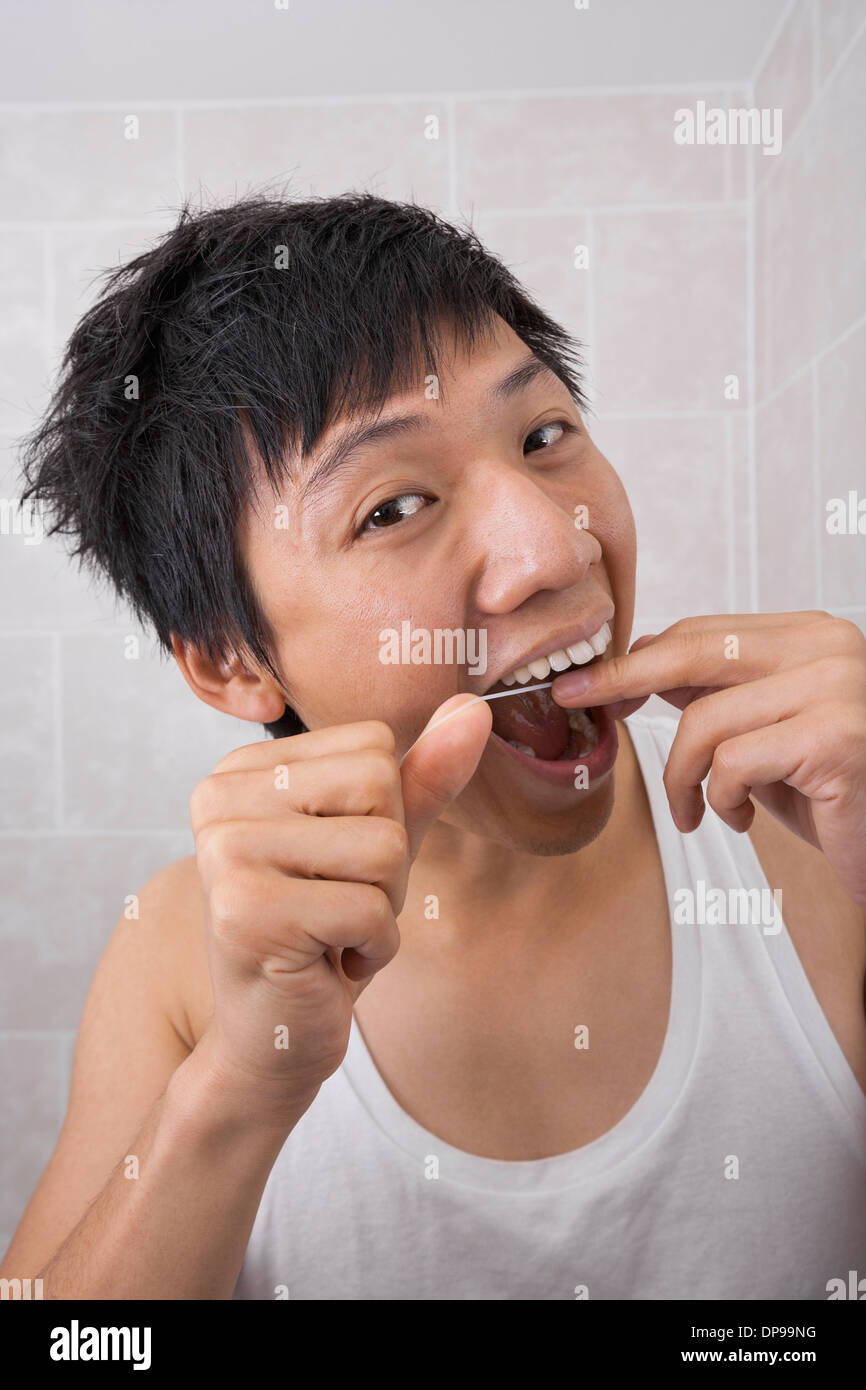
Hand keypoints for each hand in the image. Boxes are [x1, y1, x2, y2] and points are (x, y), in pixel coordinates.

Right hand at [189, 694, 491, 1120]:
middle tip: (336, 905)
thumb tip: (475, 708)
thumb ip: (422, 776)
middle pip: (380, 787)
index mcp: (244, 767)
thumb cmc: (325, 932)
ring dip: (382, 907)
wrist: (273, 1038)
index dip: (383, 815)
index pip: (374, 746)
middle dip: (388, 861)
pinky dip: (374, 948)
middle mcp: (220, 797)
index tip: (336, 865)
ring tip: (332, 932)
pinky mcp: (244, 912)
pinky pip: (371, 909)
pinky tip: (328, 964)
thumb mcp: (380, 843)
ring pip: (384, 847)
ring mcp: (225, 852)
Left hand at [551, 612, 865, 908]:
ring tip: (695, 811)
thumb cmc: (832, 789)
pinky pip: (732, 764)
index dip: (640, 658)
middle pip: (695, 653)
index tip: (592, 681)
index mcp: (812, 635)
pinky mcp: (834, 741)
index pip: (706, 631)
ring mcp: (836, 690)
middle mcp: (829, 649)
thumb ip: (718, 693)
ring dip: (682, 778)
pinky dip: (719, 801)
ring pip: (704, 721)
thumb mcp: (765, 730)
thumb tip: (641, 663)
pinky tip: (741, 819)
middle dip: (622, 677)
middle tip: (577, 698)